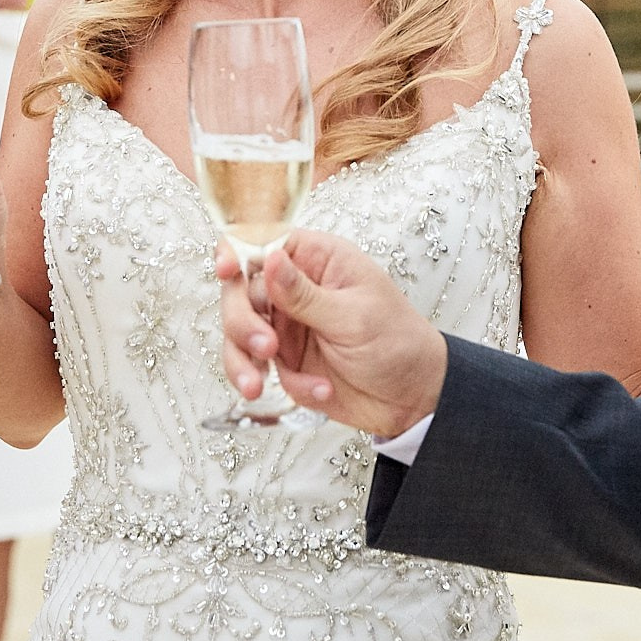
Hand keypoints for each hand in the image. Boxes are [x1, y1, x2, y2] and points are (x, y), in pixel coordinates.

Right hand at [217, 229, 446, 438]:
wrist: (413, 398)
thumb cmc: (398, 344)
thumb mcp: (354, 317)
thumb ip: (305, 295)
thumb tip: (270, 259)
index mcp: (318, 260)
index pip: (264, 241)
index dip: (238, 252)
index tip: (228, 271)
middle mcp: (296, 288)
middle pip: (241, 290)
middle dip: (242, 320)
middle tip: (265, 347)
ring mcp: (287, 324)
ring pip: (239, 332)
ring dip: (244, 360)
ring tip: (258, 384)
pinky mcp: (285, 358)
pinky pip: (258, 368)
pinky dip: (284, 384)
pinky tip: (318, 390)